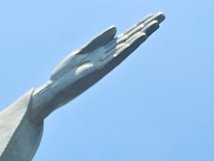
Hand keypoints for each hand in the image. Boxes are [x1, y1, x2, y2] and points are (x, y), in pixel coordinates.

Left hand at [29, 13, 163, 121]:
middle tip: (163, 15)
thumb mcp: (81, 52)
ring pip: (127, 46)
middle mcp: (106, 58)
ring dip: (141, 34)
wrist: (51, 93)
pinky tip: (140, 37)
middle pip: (129, 39)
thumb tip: (116, 28)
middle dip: (145, 27)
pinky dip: (129, 46)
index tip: (154, 16)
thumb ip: (98, 41)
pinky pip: (117, 55)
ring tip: (156, 23)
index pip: (125, 37)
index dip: (139, 26)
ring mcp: (104, 64)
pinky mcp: (99, 70)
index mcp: (103, 53)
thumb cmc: (64, 75)